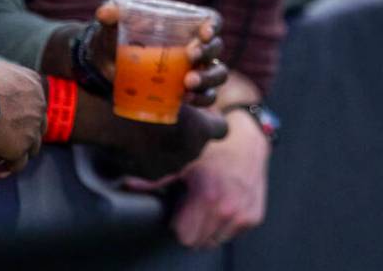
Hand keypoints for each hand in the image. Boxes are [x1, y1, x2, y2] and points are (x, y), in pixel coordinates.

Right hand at [0, 61, 45, 180]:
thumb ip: (2, 80)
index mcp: (33, 84)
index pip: (33, 103)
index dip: (16, 114)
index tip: (0, 118)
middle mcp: (39, 105)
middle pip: (35, 126)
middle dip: (15, 133)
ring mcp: (32, 129)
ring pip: (28, 148)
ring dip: (6, 152)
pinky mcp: (20, 148)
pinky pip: (14, 166)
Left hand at [87, 1, 227, 106]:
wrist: (106, 64)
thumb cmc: (115, 35)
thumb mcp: (112, 22)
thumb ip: (110, 13)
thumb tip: (105, 13)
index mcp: (184, 23)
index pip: (211, 20)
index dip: (213, 25)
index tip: (203, 33)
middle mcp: (195, 45)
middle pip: (216, 48)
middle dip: (208, 52)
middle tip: (191, 56)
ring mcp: (195, 69)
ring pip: (218, 74)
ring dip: (208, 78)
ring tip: (188, 83)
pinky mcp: (188, 91)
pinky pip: (207, 96)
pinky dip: (201, 99)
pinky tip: (185, 99)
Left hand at [128, 109, 269, 248]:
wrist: (247, 140)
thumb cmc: (213, 148)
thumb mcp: (184, 160)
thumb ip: (156, 178)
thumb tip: (128, 184)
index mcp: (207, 195)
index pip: (184, 237)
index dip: (177, 224)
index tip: (179, 208)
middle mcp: (228, 208)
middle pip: (198, 242)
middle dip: (191, 227)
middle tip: (193, 205)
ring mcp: (243, 215)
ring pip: (214, 241)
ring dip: (208, 228)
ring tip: (208, 203)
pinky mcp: (254, 217)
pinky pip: (231, 234)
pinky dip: (225, 224)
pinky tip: (223, 202)